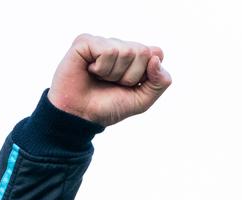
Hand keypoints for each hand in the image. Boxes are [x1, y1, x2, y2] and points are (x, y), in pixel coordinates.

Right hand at [47, 34, 171, 126]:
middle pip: (144, 52)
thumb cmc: (109, 106)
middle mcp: (120, 46)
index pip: (157, 53)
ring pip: (127, 51)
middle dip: (131, 75)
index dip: (147, 73)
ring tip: (101, 78)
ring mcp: (103, 42)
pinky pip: (109, 50)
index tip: (132, 85)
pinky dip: (102, 68)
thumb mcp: (142, 99)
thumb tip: (156, 58)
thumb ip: (160, 82)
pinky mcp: (85, 41)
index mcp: (135, 57)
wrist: (81, 116)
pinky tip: (90, 71)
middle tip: (113, 83)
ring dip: (115, 74)